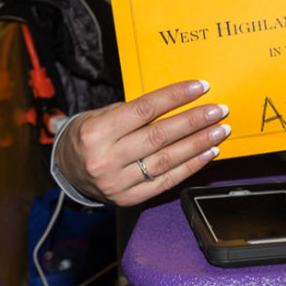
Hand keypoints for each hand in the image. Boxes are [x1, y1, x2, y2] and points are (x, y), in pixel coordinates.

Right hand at [53, 80, 230, 205]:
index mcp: (97, 132)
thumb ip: (137, 112)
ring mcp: (118, 182)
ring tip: (219, 131)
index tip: (200, 87)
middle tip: (218, 111)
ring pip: (167, 159)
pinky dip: (191, 166)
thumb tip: (180, 102)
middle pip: (159, 136)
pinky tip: (208, 153)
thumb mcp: (103, 115)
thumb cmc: (90, 135)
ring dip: (199, 144)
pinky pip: (167, 181)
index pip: (144, 109)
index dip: (175, 97)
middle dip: (194, 121)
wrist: (66, 170)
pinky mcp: (129, 198)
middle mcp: (106, 158)